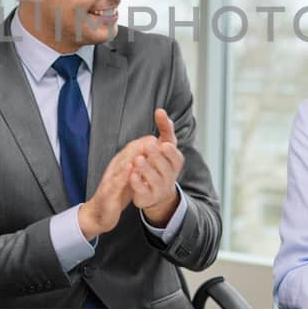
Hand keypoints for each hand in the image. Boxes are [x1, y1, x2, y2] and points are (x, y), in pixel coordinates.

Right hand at [78, 138, 146, 239]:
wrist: (98, 214)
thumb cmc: (116, 195)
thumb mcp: (129, 178)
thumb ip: (138, 167)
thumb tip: (151, 156)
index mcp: (119, 165)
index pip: (131, 149)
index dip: (143, 142)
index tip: (156, 138)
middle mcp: (114, 169)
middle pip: (126, 154)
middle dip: (140, 146)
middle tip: (153, 140)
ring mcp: (110, 180)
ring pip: (121, 165)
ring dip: (132, 156)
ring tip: (144, 149)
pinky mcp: (108, 192)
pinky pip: (116, 182)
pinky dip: (123, 174)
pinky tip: (130, 168)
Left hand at [129, 109, 184, 225]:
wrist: (157, 193)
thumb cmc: (161, 164)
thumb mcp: (165, 147)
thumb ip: (164, 130)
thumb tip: (160, 111)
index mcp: (175, 164)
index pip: (176, 157)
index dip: (170, 151)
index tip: (164, 144)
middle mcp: (169, 177)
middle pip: (165, 167)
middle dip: (157, 157)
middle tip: (148, 146)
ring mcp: (159, 188)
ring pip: (155, 179)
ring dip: (146, 169)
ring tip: (138, 159)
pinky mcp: (147, 198)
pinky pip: (143, 191)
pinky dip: (138, 183)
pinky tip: (132, 174)